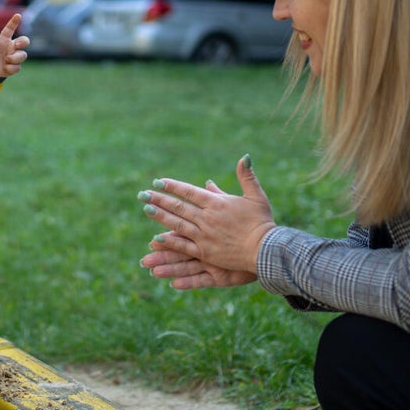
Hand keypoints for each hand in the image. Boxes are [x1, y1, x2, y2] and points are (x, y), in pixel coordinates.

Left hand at [0, 13, 29, 76]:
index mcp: (3, 41)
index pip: (9, 29)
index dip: (13, 22)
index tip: (18, 15)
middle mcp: (10, 47)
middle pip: (24, 41)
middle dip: (24, 41)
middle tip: (17, 45)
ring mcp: (13, 57)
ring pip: (23, 55)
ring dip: (15, 58)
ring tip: (6, 60)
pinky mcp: (14, 67)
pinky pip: (18, 66)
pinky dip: (11, 68)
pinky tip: (5, 68)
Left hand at [138, 156, 275, 288]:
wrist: (266, 250)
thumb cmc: (262, 222)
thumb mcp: (256, 196)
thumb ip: (246, 177)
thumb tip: (244, 157)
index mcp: (217, 203)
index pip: (189, 192)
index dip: (173, 186)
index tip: (158, 181)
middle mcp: (208, 218)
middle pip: (178, 207)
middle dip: (159, 199)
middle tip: (143, 194)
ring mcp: (205, 236)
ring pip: (177, 224)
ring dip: (160, 216)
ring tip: (146, 209)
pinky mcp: (206, 252)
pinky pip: (184, 246)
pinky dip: (170, 241)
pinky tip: (156, 238)